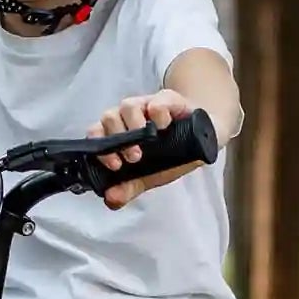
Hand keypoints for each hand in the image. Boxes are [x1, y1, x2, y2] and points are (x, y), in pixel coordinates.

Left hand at [87, 88, 189, 209]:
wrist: (202, 139)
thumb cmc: (170, 155)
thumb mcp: (148, 176)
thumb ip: (128, 188)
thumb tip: (110, 199)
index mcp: (118, 133)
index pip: (97, 134)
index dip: (100, 147)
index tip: (115, 164)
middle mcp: (127, 117)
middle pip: (108, 117)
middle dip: (118, 139)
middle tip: (134, 157)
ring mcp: (146, 106)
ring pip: (127, 106)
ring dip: (134, 125)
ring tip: (150, 141)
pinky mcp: (166, 99)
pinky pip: (155, 101)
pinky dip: (157, 113)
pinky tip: (165, 126)